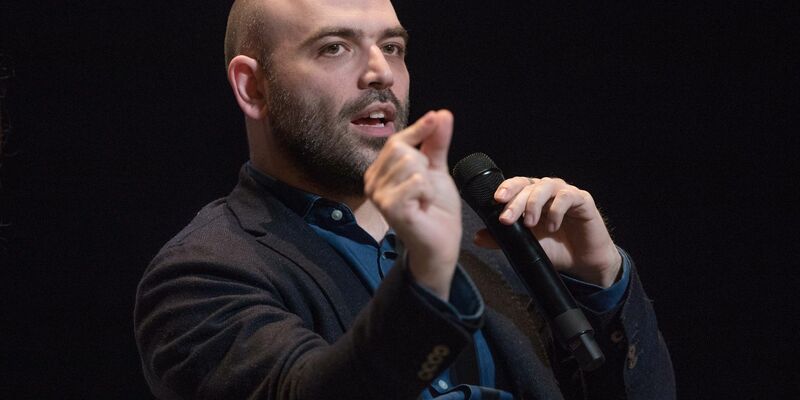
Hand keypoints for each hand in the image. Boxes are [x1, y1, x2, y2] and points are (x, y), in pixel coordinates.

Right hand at [364, 110, 461, 299]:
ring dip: (427, 182)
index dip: (418, 129)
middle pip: (403, 149)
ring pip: (411, 164)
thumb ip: (436, 142)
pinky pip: (415, 181)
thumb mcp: (437, 169)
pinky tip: (422, 207)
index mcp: (379, 171)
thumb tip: (441, 113)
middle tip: (425, 188)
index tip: (437, 117)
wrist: (441, 242)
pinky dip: (427, 193)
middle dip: (425, 166)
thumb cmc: (435, 208)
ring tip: (423, 199)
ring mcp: (378, 195)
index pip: (396, 140)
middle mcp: (372, 182)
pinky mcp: (389, 207)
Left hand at [473, 177, 621, 287]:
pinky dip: (557, 209)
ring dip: (534, 203)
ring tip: (530, 223)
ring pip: (546, 186)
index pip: (516, 185)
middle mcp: (546, 190)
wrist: (582, 262)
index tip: (496, 200)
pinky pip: (567, 196)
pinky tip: (552, 225)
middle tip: (506, 220)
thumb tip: (477, 237)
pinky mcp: (582, 200)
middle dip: (515, 202)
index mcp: (531, 196)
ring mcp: (564, 193)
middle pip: (528, 187)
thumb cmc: (554, 248)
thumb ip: (502, 240)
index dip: (506, 189)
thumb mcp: (524, 246)